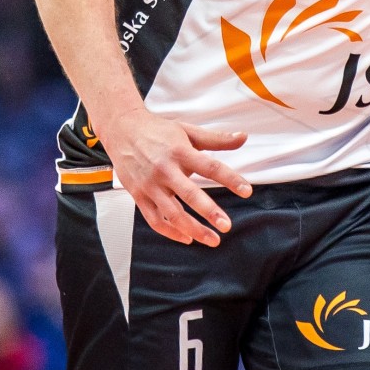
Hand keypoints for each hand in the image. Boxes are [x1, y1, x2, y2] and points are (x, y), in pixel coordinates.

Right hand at [100, 108, 252, 245]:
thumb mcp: (188, 130)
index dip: (230, 179)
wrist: (122, 130)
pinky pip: (155, 220)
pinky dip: (171, 232)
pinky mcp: (139, 196)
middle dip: (210, 212)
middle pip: (190, 195)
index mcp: (180, 152)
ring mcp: (150, 185)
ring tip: (212, 239)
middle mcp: (165, 170)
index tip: (247, 191)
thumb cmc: (157, 131)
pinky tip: (187, 238)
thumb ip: (217, 139)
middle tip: (227, 226)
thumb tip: (243, 137)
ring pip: (172, 214)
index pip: (210, 167)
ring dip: (193, 229)